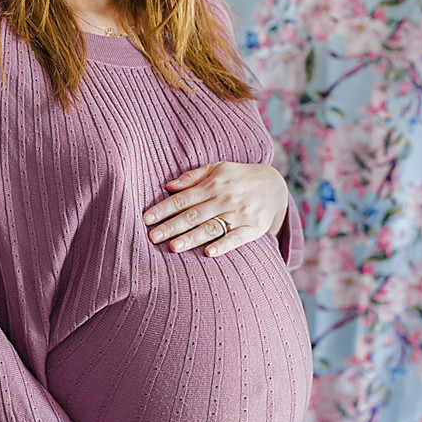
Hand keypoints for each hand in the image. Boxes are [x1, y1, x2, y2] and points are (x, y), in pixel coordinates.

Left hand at [142, 162, 288, 257]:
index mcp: (213, 184)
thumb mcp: (217, 168)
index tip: (147, 219)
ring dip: (192, 238)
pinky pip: (236, 239)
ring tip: (174, 247)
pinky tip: (209, 253)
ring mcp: (240, 215)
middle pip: (194, 215)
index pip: (183, 198)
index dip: (164, 209)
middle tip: (152, 237)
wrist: (274, 186)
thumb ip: (193, 177)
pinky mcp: (253, 229)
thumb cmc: (238, 177)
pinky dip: (223, 246)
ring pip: (212, 228)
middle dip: (172, 226)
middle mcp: (225, 199)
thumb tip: (168, 186)